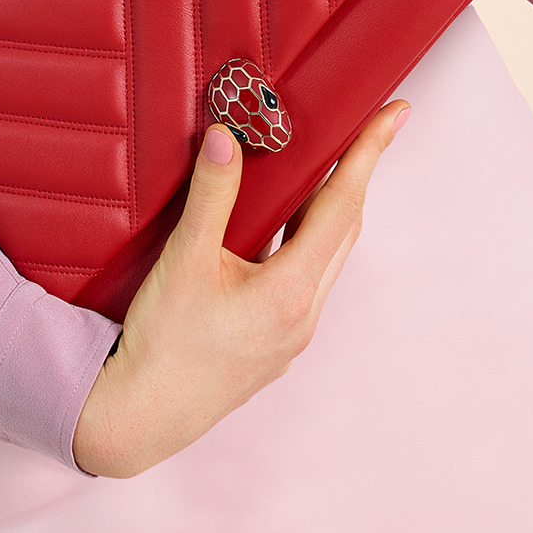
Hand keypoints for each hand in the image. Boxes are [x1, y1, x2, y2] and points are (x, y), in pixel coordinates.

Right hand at [71, 98, 412, 477]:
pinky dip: (301, 243)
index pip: (343, 205)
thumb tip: (227, 138)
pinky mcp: (274, 345)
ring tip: (315, 170)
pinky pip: (303, 281)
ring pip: (324, 257)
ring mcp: (292, 335)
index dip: (368, 154)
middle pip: (342, 229)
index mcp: (291, 291)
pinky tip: (276, 229)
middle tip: (359, 132)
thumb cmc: (162, 345)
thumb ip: (211, 195)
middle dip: (353, 176)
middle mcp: (303, 315)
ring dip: (325, 212)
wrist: (137, 418)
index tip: (395, 115)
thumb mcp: (184, 261)